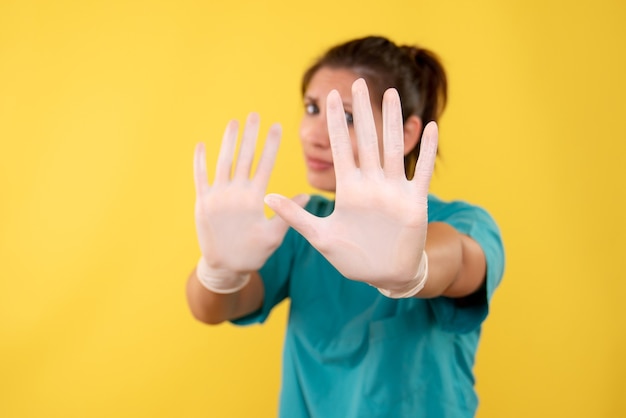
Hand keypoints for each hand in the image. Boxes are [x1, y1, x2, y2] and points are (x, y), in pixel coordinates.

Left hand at [194, 113, 307, 275]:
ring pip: (223, 162)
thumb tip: (307, 196)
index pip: (265, 165)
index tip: (276, 126)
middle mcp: (235, 194)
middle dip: (250, 134)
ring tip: (234, 122)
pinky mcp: (202, 202)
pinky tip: (202, 144)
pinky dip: (200, 160)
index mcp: (254, 200)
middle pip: (244, 157)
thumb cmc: (252, 253)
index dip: (271, 144)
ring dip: (229, 140)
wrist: (222, 268)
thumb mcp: (274, 236)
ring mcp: (216, 196)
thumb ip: (288, 214)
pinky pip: (200, 176)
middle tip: (255, 114)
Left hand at [265, 79, 437, 291]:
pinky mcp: (414, 201)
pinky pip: (423, 171)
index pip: (341, 149)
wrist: (383, 274)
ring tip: (392, 94)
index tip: (330, 96)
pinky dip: (427, 151)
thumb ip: (296, 216)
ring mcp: (393, 190)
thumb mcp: (320, 237)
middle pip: (367, 141)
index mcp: (348, 189)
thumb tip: (267, 196)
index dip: (336, 123)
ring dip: (393, 122)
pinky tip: (429, 127)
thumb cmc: (352, 257)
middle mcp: (371, 184)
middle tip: (359, 82)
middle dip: (363, 112)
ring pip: (393, 149)